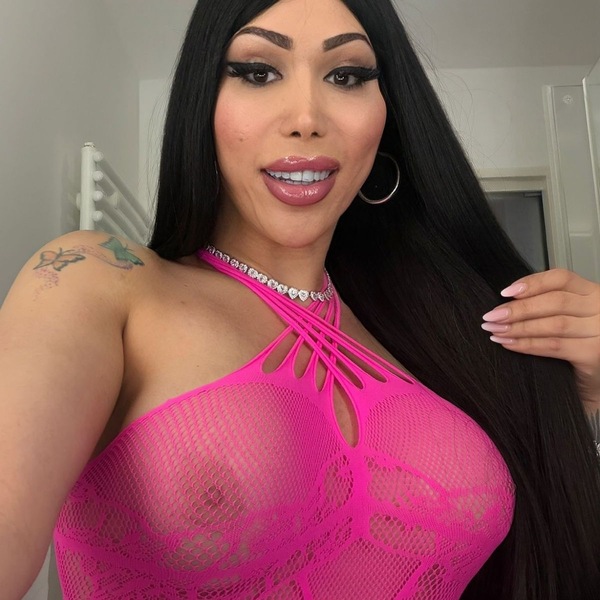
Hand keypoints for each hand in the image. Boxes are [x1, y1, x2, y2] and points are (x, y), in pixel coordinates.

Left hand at [481, 269, 599, 403]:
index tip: (505, 293)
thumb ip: (546, 304)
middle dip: (518, 309)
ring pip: (553, 324)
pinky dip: (527, 345)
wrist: (596, 379)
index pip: (561, 278)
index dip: (531, 283)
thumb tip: (508, 300)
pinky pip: (553, 346)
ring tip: (495, 331)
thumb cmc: (577, 343)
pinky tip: (509, 344)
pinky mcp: (593, 354)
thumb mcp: (568, 316)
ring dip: (518, 327)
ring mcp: (599, 331)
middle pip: (554, 301)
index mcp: (592, 292)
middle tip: (491, 316)